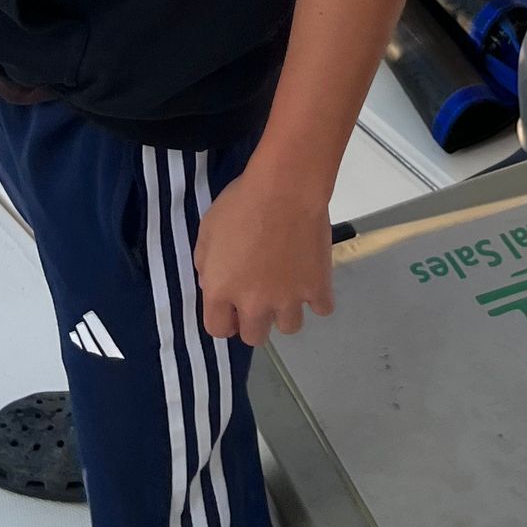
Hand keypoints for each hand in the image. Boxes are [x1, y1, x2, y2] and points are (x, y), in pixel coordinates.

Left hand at [194, 166, 334, 346]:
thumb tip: (211, 284)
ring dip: (286, 310)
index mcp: (221, 291)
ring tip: (288, 285)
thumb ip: (205, 263)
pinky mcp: (318, 289)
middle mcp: (254, 304)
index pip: (217, 330)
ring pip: (289, 328)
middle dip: (255, 319)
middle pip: (254, 337)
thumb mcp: (207, 228)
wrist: (285, 188)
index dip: (224, 319)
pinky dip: (317, 296)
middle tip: (261, 294)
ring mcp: (288, 300)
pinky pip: (322, 309)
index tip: (232, 306)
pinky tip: (311, 277)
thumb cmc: (241, 202)